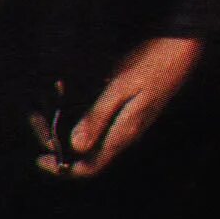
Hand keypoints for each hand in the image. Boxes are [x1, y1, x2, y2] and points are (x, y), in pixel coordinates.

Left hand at [31, 35, 201, 179]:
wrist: (181, 49)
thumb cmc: (151, 63)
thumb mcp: (121, 85)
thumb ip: (99, 115)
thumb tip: (76, 146)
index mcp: (124, 133)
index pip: (90, 166)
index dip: (64, 169)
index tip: (41, 160)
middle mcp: (126, 134)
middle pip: (90, 155)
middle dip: (62, 149)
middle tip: (37, 128)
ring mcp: (129, 123)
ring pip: (95, 140)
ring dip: (70, 134)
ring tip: (46, 117)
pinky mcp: (130, 110)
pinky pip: (102, 124)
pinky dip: (82, 118)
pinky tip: (69, 101)